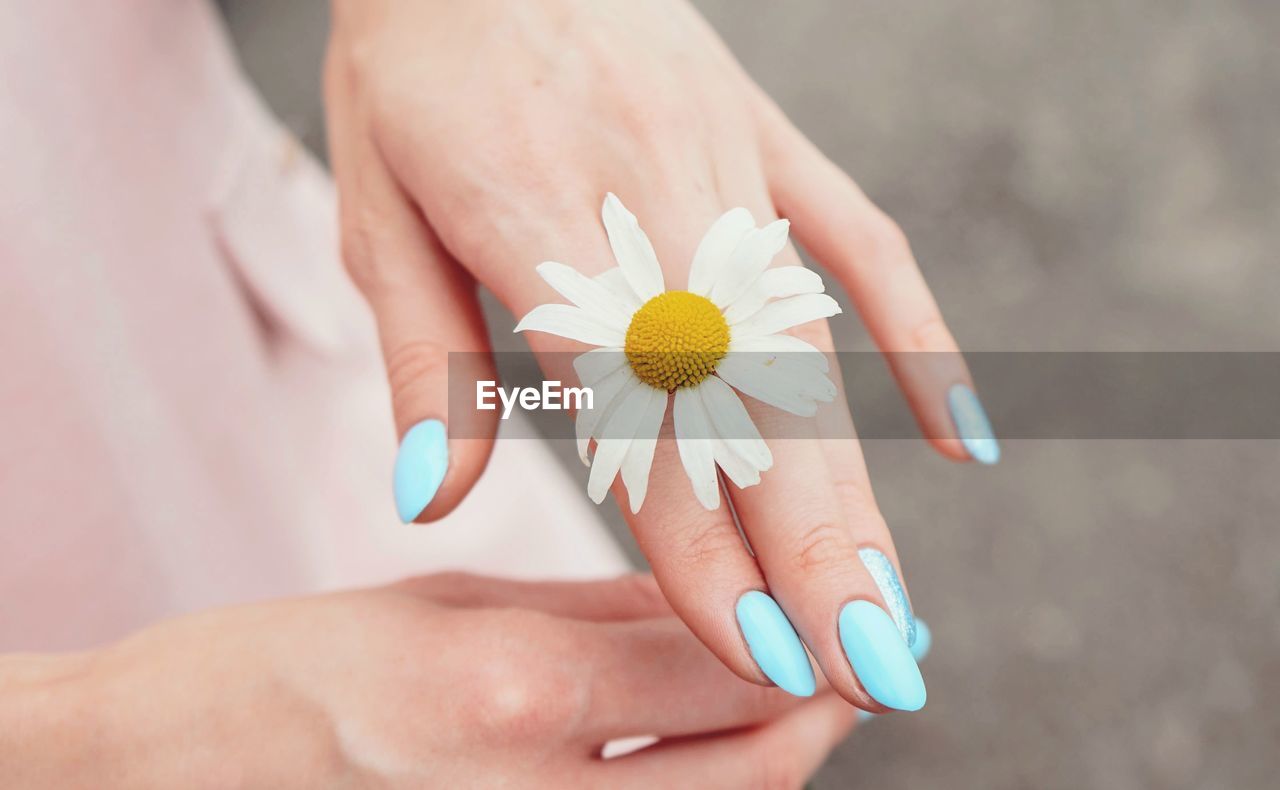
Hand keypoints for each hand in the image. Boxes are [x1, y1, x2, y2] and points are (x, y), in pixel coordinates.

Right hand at [3, 574, 854, 788]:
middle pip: (754, 767)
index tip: (865, 606)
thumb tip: (724, 598)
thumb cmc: (300, 660)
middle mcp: (533, 789)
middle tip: (863, 657)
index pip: (728, 660)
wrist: (175, 768)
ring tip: (804, 696)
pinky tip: (714, 749)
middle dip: (825, 710)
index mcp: (515, 684)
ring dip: (780, 760)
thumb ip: (601, 610)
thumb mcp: (452, 600)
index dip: (815, 633)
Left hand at [325, 0, 987, 708]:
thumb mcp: (378, 207)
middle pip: (756, 418)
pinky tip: (961, 435)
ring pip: (813, 360)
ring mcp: (733, 179)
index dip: (704, 557)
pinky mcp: (768, 143)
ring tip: (896, 602)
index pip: (644, 435)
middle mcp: (666, 221)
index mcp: (553, 244)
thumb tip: (431, 496)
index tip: (760, 657)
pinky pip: (862, 247)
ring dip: (858, 490)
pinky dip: (919, 340)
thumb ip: (423, 361)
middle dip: (815, 560)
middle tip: (876, 672)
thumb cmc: (417, 62)